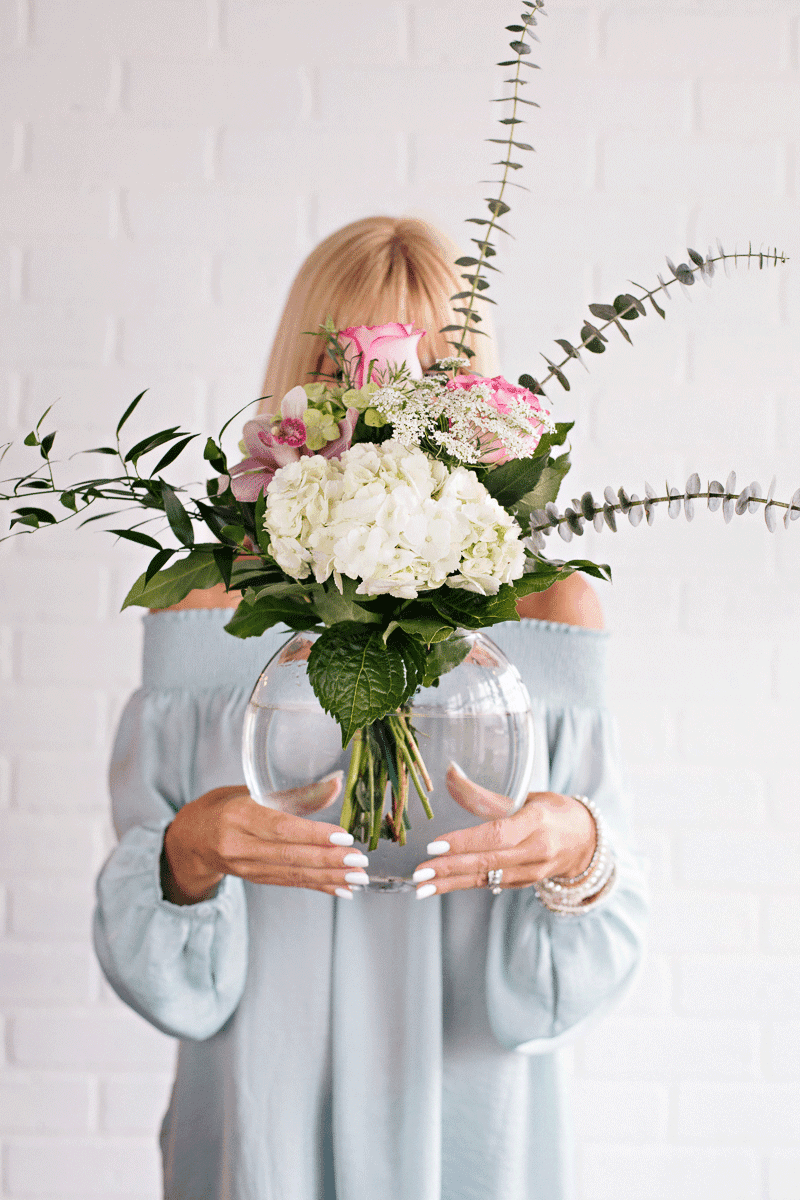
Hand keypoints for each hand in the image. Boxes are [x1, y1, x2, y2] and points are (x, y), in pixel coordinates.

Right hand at [161, 775, 369, 903]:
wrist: (191, 839)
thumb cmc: (225, 806)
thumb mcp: (252, 791)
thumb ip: (294, 793)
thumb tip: (336, 783)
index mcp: (238, 816)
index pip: (280, 828)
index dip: (313, 834)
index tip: (344, 837)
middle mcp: (239, 845)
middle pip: (289, 856)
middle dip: (328, 860)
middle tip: (360, 861)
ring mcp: (246, 868)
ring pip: (293, 874)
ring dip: (330, 877)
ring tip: (358, 877)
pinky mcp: (255, 880)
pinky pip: (291, 884)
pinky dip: (319, 886)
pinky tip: (343, 889)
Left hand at [411, 764, 595, 897]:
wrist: (585, 841)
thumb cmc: (552, 811)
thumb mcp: (526, 796)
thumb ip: (486, 795)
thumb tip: (450, 772)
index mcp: (536, 821)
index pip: (498, 834)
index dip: (465, 841)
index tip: (435, 845)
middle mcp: (536, 850)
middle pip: (488, 861)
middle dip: (450, 868)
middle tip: (420, 872)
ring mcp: (532, 871)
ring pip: (486, 878)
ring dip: (451, 884)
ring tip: (421, 887)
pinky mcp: (524, 884)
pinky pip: (490, 883)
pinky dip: (463, 885)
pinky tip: (440, 886)